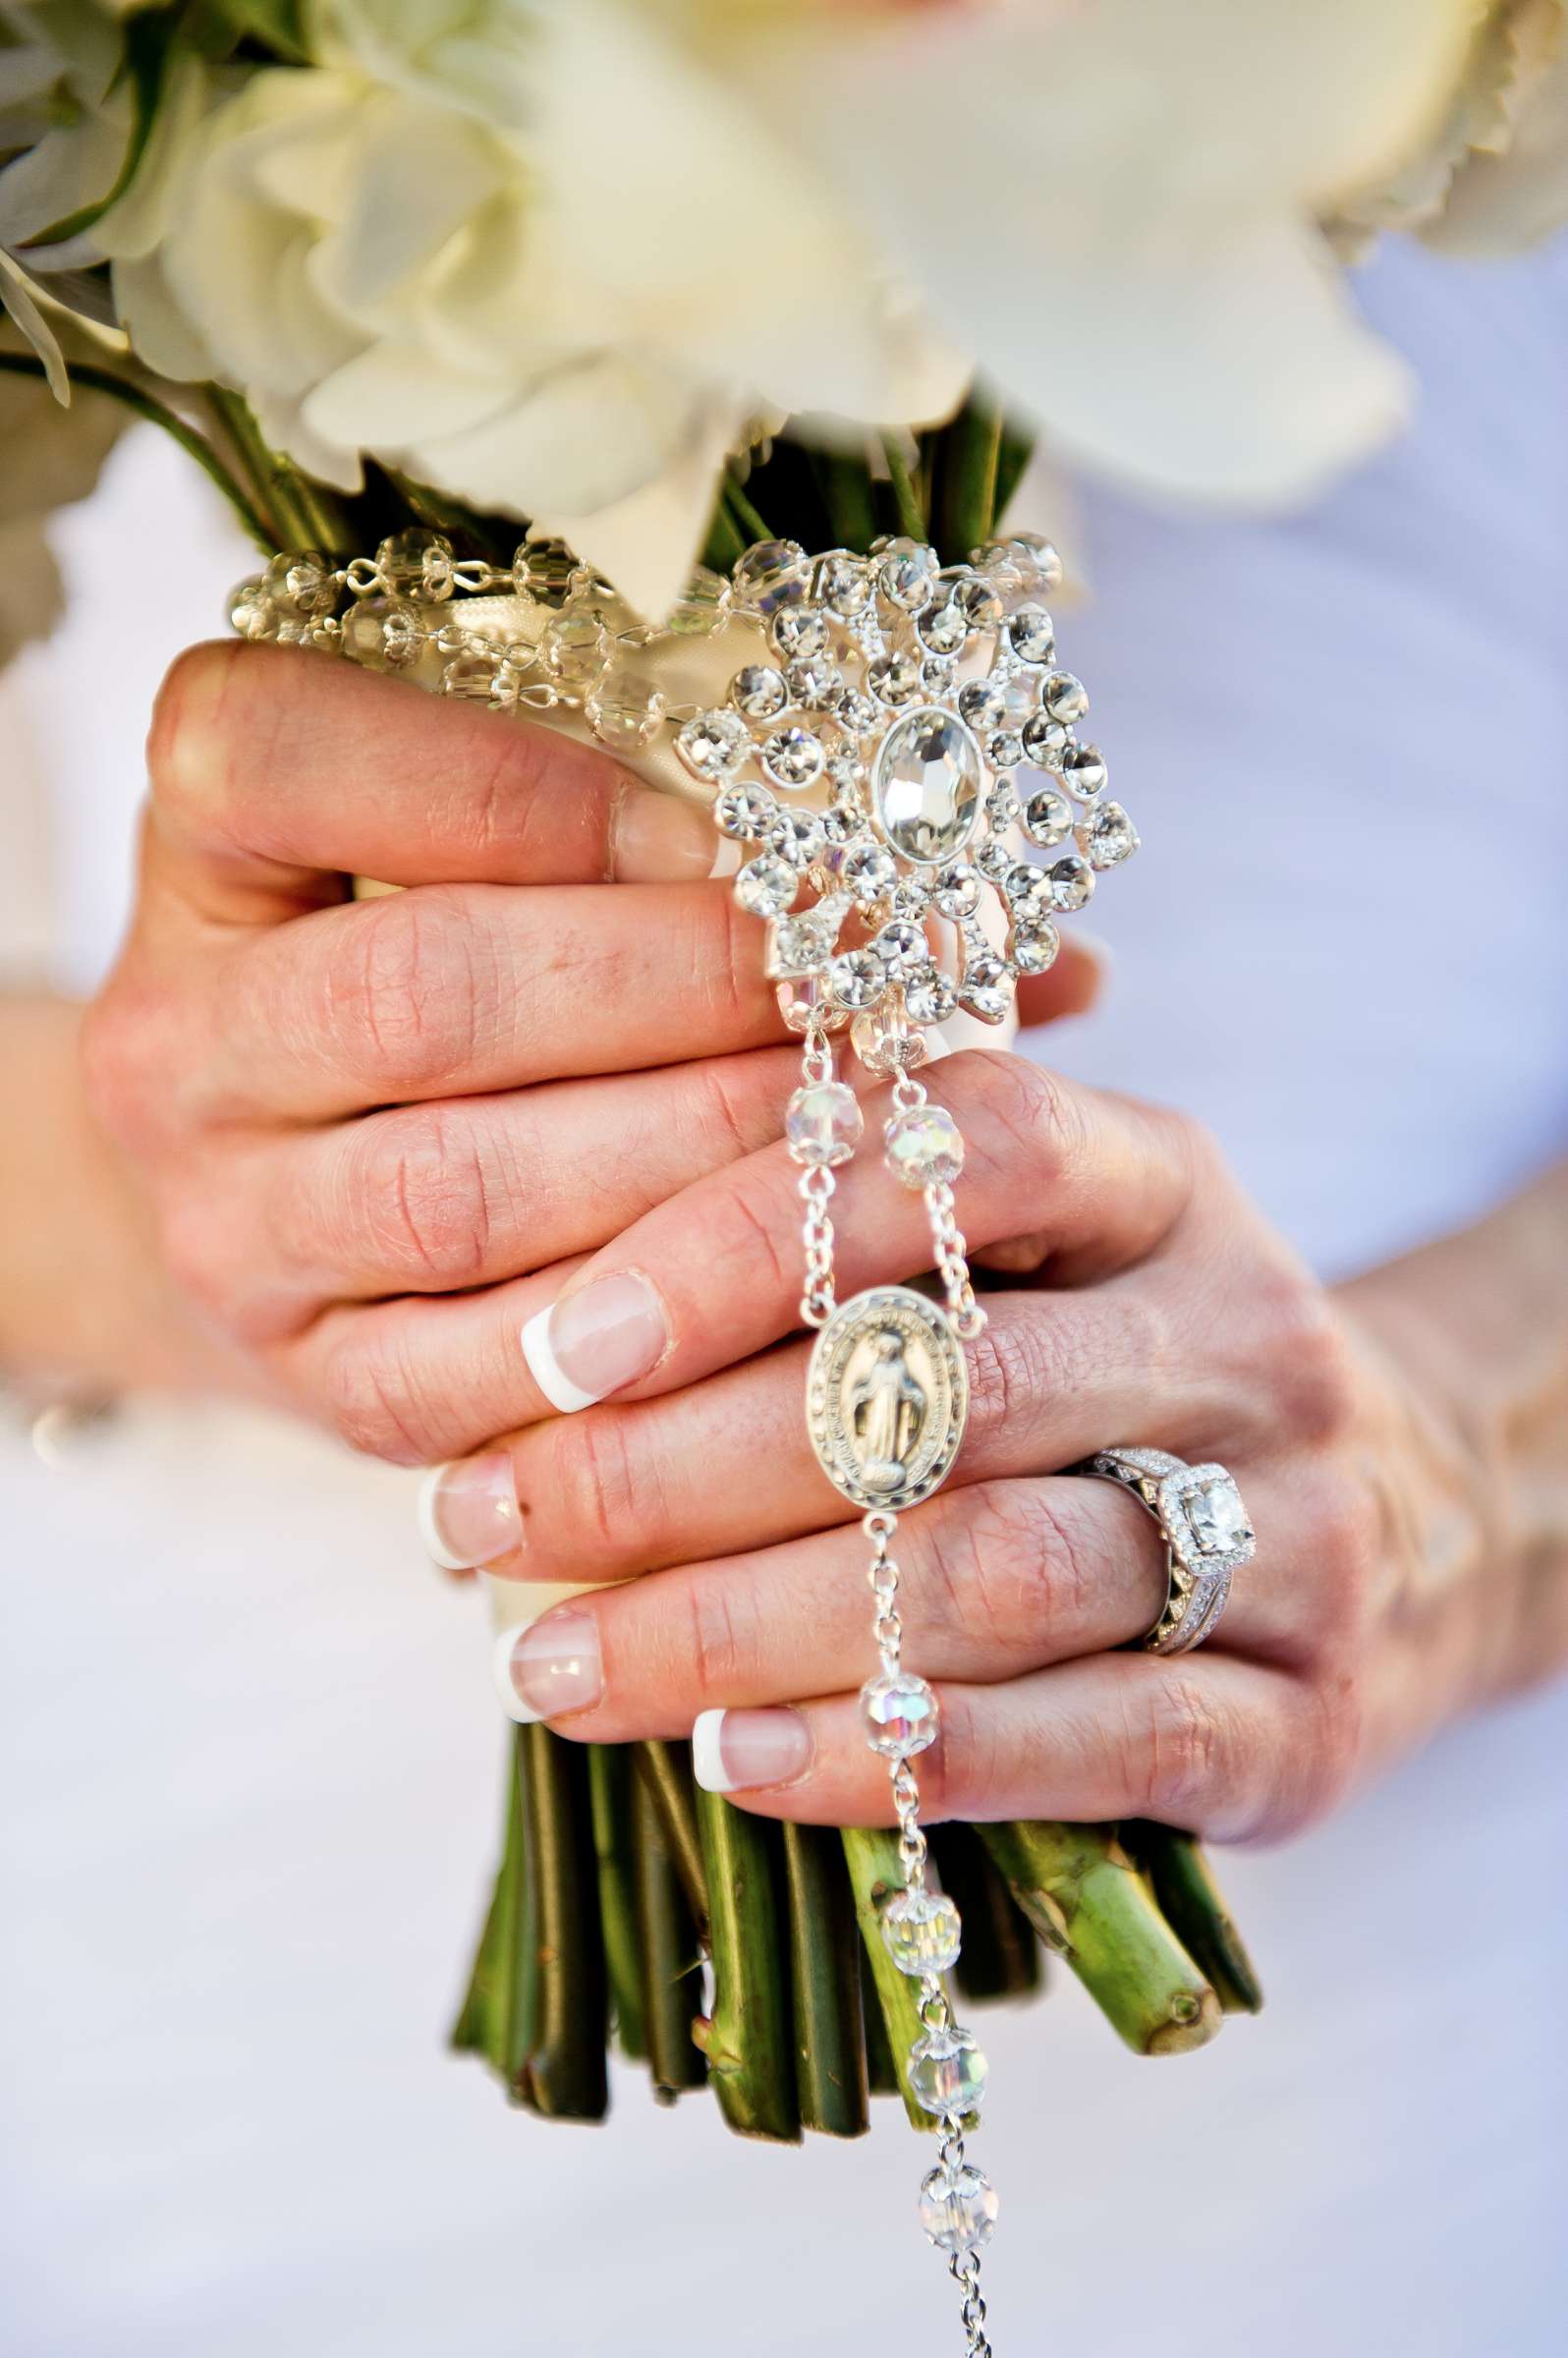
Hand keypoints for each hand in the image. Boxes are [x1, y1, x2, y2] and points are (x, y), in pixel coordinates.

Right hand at [76, 643, 1100, 1442]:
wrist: (297, 1171)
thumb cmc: (457, 960)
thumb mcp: (510, 849)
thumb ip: (704, 841)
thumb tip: (1051, 949)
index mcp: (196, 839)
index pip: (276, 748)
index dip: (534, 793)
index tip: (742, 835)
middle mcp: (173, 1035)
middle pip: (417, 994)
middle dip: (678, 990)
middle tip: (865, 991)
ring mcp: (227, 1221)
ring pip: (459, 1194)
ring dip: (696, 1161)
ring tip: (867, 1130)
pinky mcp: (309, 1376)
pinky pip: (475, 1375)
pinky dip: (656, 1335)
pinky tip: (796, 1291)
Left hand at [469, 1046, 1522, 1842]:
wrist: (1398, 1525)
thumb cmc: (1115, 1378)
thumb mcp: (1027, 1257)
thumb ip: (845, 1252)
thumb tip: (546, 1333)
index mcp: (1160, 1182)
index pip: (959, 1152)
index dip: (744, 1236)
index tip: (558, 1344)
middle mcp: (1243, 1339)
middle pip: (950, 1390)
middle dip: (681, 1467)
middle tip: (487, 1521)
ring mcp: (1295, 1531)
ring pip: (1002, 1575)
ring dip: (748, 1628)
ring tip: (559, 1669)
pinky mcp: (1305, 1717)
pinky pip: (1102, 1741)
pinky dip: (900, 1759)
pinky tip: (737, 1763)